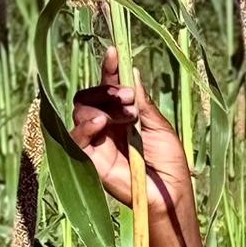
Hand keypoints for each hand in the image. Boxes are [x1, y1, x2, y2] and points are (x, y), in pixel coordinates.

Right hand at [70, 45, 190, 214]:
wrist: (169, 195)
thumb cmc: (171, 163)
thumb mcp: (159, 126)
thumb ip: (143, 102)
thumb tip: (132, 71)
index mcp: (124, 116)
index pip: (110, 88)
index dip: (109, 69)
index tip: (113, 51)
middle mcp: (107, 126)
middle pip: (90, 96)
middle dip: (107, 90)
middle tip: (129, 97)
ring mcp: (97, 142)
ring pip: (81, 111)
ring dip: (101, 106)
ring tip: (125, 114)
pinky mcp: (89, 160)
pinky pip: (75, 138)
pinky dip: (84, 126)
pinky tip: (100, 123)